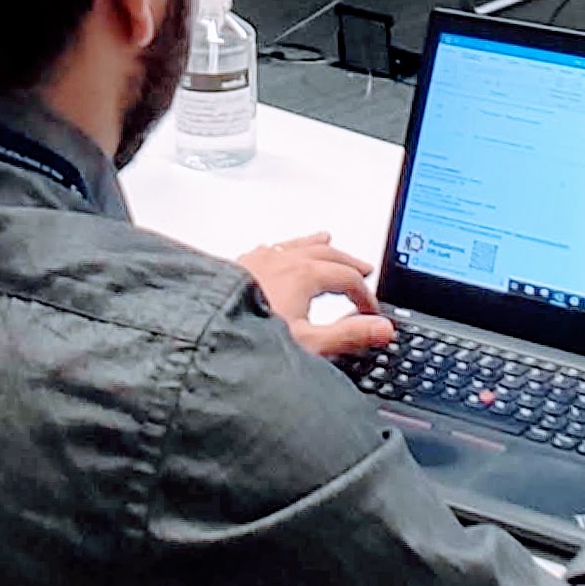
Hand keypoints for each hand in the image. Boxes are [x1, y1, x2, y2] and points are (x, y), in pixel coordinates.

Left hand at [238, 233, 390, 359]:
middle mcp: (281, 261)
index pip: (347, 278)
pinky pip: (270, 248)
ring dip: (317, 246)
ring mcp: (257, 261)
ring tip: (327, 240)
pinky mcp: (237, 267)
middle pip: (325, 253)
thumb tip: (382, 328)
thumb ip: (348, 335)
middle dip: (347, 262)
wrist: (203, 337)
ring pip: (296, 245)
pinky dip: (286, 247)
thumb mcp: (308, 345)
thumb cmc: (247, 341)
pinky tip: (278, 252)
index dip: (365, 296)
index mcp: (303, 275)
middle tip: (364, 270)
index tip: (372, 313)